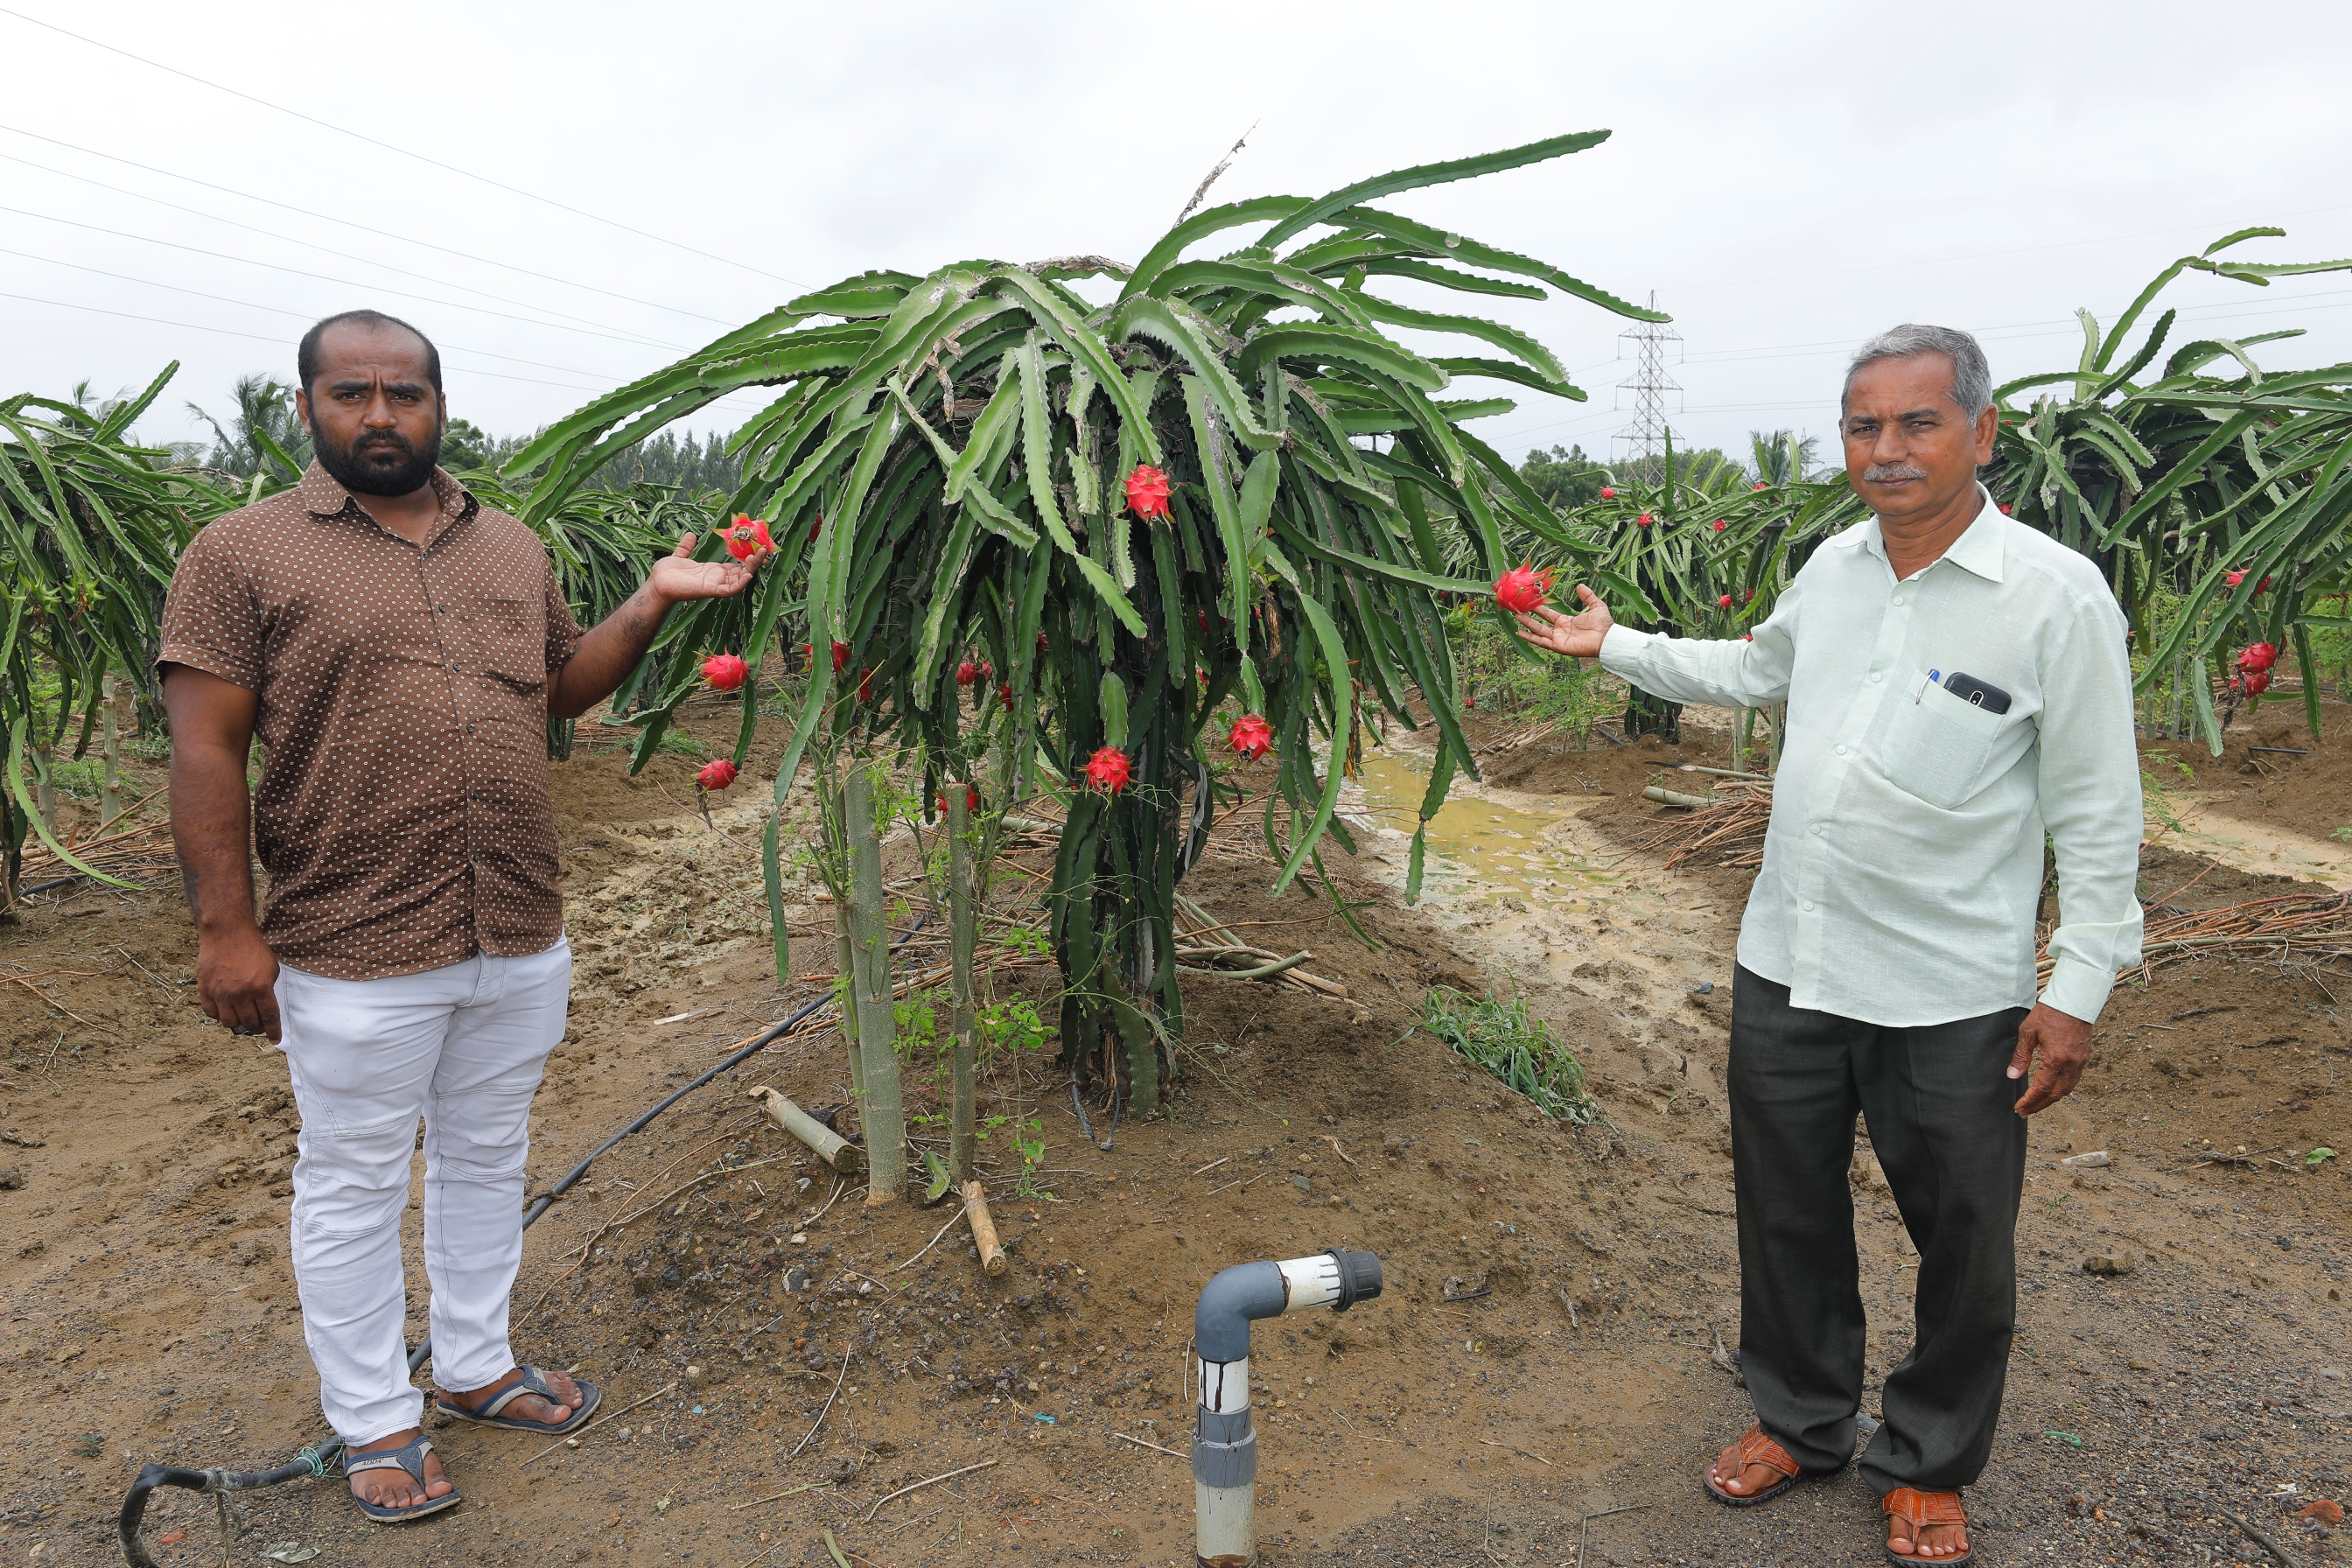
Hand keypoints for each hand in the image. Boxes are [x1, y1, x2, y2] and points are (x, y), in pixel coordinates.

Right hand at [197, 924, 281, 1042]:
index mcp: (260, 988)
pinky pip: (211, 1013)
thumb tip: (265, 1009)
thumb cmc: (252, 949)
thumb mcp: (271, 969)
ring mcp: (221, 993)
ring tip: (243, 1018)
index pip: (269, 1018)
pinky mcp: (205, 990)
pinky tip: (226, 1010)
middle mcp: (240, 993)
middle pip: (250, 1023)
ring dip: (239, 1024)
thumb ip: (268, 990)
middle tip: (259, 1026)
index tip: (275, 1040)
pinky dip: (220, 1016)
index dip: (273, 1032)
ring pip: (230, 1022)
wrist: (227, 934)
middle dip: (257, 1028)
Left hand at [646, 532, 769, 607]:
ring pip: (740, 579)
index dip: (747, 557)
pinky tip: (748, 573)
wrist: (657, 583)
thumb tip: (691, 535)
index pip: (735, 566)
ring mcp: (715, 585)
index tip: (757, 547)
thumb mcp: (679, 556)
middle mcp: (717, 579)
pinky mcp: (711, 590)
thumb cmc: (667, 574)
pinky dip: (741, 582)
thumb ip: (686, 547)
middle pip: (742, 571)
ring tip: (761, 555)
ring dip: (752, 568)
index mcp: (712, 571)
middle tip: (765, 548)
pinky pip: (731, 589)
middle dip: (755, 561)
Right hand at [1514, 584, 1613, 658]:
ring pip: (1537, 631)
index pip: (1548, 614)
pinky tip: (1520, 632)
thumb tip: (1580, 586)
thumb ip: (1587, 596)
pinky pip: (1541, 642)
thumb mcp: (1596, 605)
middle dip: (1528, 615)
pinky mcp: (1558, 646)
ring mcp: (1558, 639)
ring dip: (1526, 624)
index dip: (1538, 608)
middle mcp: (1559, 630)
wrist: (1607, 638)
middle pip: (1539, 622)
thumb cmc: (1603, 624)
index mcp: (1566, 621)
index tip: (1529, 601)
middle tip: (1517, 608)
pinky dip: (1530, 638)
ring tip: (1515, 615)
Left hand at [2008, 1002, 2092, 1114]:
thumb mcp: (2028, 1032)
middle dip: (2039, 1105)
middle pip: (2055, 1094)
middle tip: (2024, 1112)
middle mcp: (2071, 1065)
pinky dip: (2061, 1089)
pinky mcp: (2084, 1058)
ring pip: (2066, 1090)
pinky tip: (2051, 1090)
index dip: (2030, 1101)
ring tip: (2036, 1104)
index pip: (2041, 1088)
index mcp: (2056, 1059)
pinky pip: (2073, 1080)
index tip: (2019, 1108)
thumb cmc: (2050, 1013)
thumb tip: (2012, 1076)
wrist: (2074, 1001)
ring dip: (2051, 1100)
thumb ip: (2021, 1057)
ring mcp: (2080, 1063)